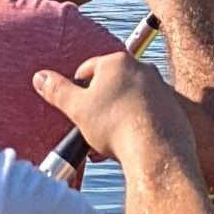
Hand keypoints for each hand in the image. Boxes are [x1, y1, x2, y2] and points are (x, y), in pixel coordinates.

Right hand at [34, 53, 193, 169]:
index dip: (78, 88)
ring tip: (107, 139)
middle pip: (112, 84)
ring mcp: (161, 87)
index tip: (76, 106)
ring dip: (117, 115)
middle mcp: (143, 69)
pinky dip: (136, 123)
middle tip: (91, 125)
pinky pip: (148, 112)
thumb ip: (57, 90)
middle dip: (99, 104)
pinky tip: (128, 142)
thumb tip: (40, 77)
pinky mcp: (173, 107)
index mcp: (118, 62)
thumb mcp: (77, 108)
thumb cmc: (116, 126)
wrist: (156, 151)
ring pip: (130, 99)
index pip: (89, 68)